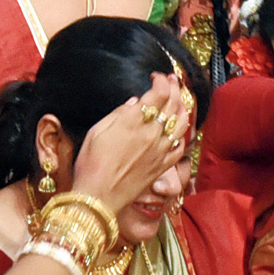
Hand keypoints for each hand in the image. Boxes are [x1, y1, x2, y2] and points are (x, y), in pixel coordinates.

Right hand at [70, 73, 190, 216]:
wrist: (98, 197)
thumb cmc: (90, 164)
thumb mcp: (97, 131)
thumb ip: (119, 113)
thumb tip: (135, 102)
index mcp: (134, 121)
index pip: (158, 93)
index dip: (160, 81)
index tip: (155, 77)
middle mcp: (152, 134)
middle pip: (173, 104)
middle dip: (175, 88)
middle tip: (172, 81)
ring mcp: (160, 151)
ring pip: (182, 124)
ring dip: (183, 108)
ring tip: (180, 101)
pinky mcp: (163, 166)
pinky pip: (180, 147)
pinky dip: (182, 136)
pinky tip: (178, 131)